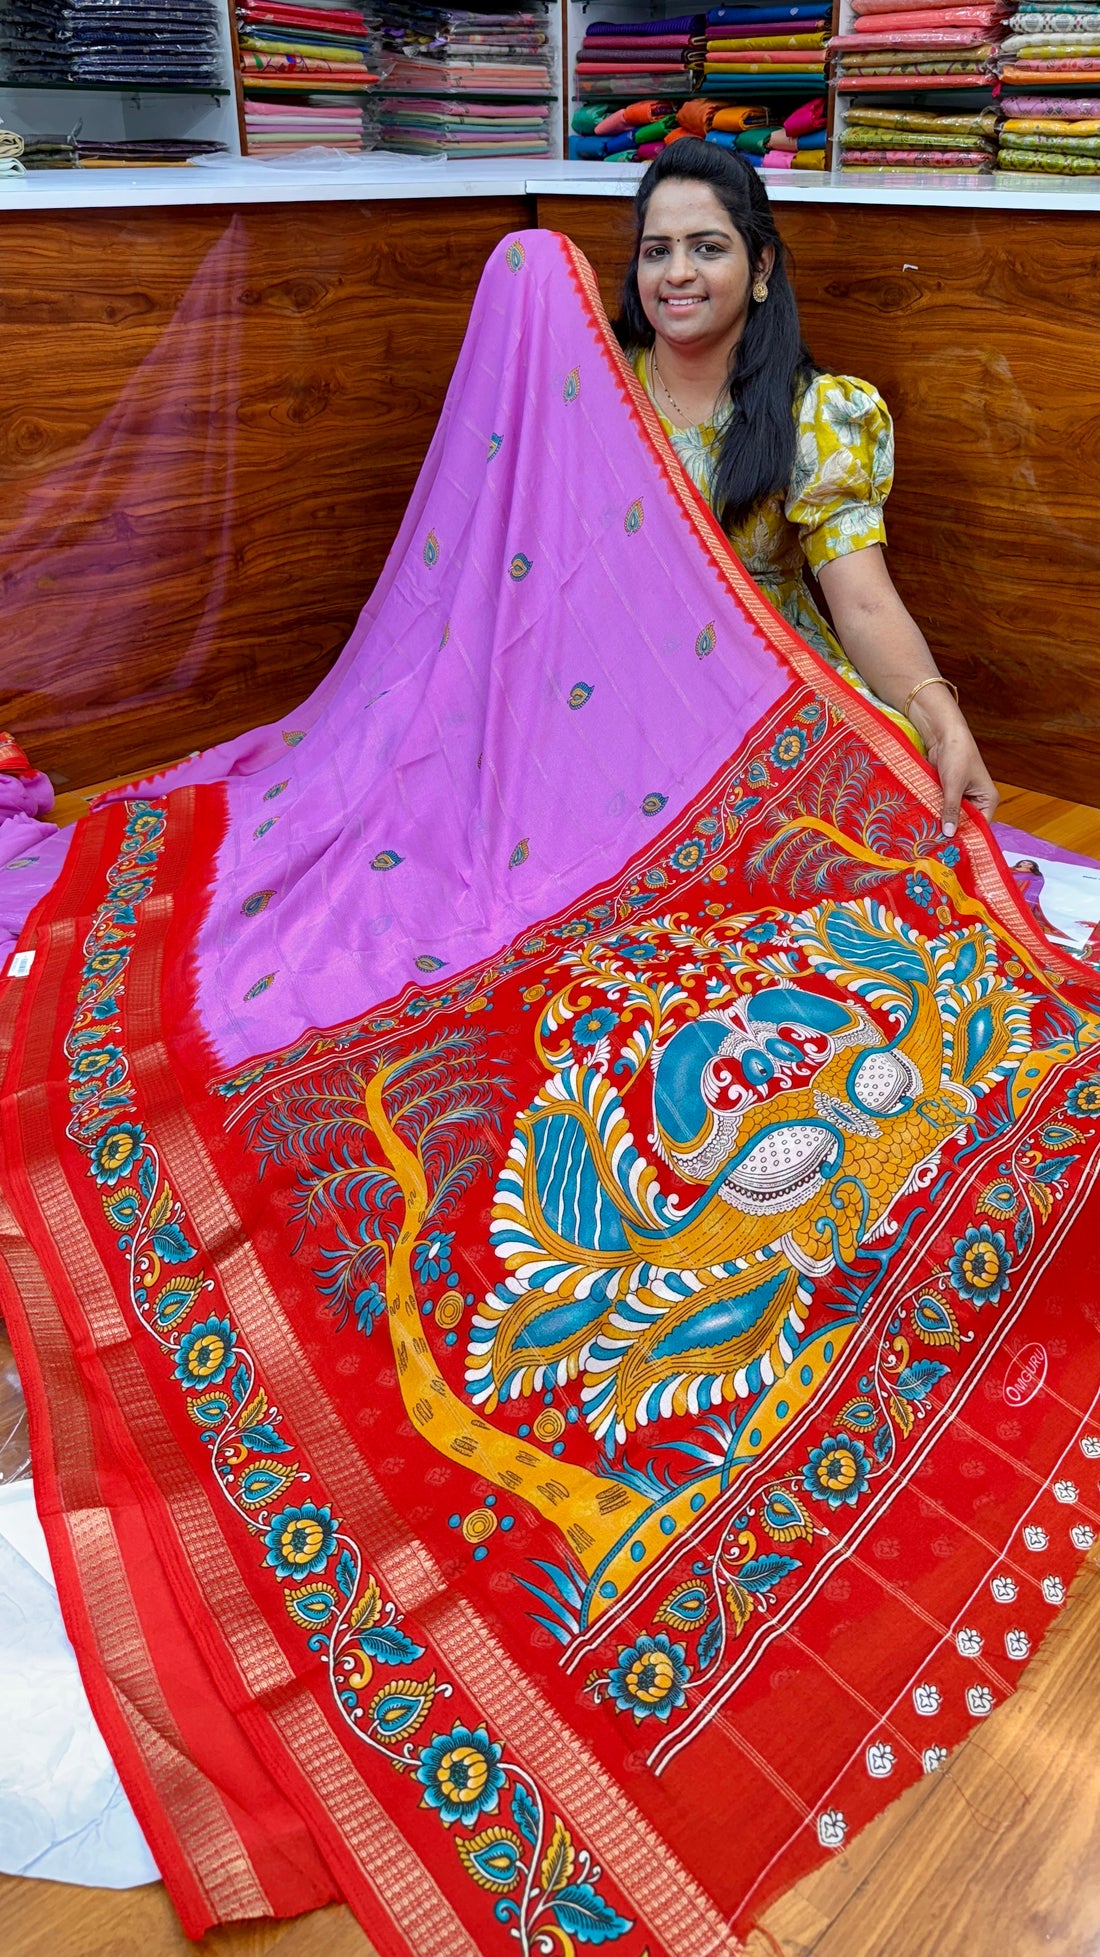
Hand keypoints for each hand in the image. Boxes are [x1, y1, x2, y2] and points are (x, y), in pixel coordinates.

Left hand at [908, 692, 998, 836]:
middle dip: (952, 832)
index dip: (967, 838)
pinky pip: (942, 807)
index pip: (980, 826)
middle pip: (965, 823)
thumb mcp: (954, 785)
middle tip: (936, 848)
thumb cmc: (957, 755)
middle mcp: (977, 800)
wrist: (944, 733)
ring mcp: (962, 797)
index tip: (952, 851)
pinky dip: (934, 813)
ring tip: (928, 840)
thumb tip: (949, 834)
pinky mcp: (947, 792)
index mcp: (987, 799)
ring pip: (952, 816)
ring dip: (941, 823)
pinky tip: (923, 824)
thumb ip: (951, 810)